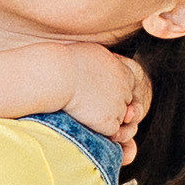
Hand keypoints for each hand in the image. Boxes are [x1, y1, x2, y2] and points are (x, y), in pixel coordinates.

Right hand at [11, 36, 148, 155]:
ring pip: (118, 118)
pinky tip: (85, 118)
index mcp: (125, 72)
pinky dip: (99, 129)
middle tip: (89, 102)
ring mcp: (119, 106)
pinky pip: (111, 131)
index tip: (95, 91)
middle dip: (110, 105)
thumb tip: (112, 62)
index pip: (126, 87)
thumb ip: (108, 61)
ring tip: (85, 109)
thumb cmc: (68, 62)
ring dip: (104, 118)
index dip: (111, 92)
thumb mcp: (95, 53)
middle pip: (124, 103)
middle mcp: (125, 89)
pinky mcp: (109, 122)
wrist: (57, 75)